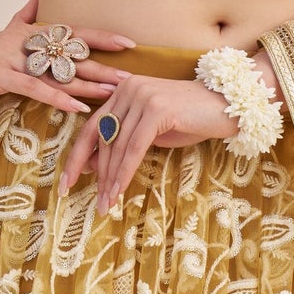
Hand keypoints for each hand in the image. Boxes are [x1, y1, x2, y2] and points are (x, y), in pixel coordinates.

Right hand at [0, 0, 132, 120]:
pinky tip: (78, 107)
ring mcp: (7, 57)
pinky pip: (34, 89)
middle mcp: (20, 39)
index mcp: (25, 31)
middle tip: (132, 75)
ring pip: (56, 72)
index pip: (70, 31)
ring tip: (114, 93)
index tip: (129, 43)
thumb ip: (21, 18)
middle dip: (102, 65)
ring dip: (87, 83)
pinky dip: (58, 98)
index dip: (100, 36)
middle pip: (69, 53)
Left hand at [62, 55, 280, 213]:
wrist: (228, 105)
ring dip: (110, 178)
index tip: (66, 182)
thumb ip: (125, 143)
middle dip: (90, 171)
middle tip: (84, 199)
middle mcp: (128, 89)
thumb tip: (95, 166)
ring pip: (116, 145)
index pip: (91, 126)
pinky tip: (119, 191)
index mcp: (123, 91)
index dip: (77, 156)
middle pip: (99, 136)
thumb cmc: (193, 120)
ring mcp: (142, 96)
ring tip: (105, 204)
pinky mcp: (157, 109)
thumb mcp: (153, 133)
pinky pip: (134, 147)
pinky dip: (125, 172)